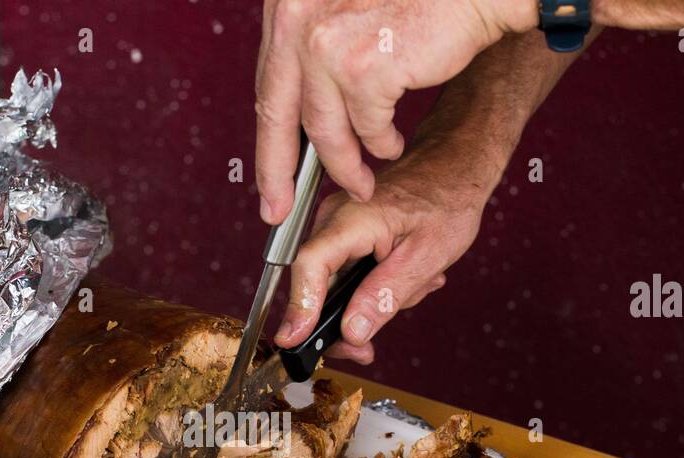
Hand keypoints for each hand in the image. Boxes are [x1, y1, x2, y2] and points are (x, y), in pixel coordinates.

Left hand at [255, 0, 536, 222]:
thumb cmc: (416, 2)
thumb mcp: (343, 13)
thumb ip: (313, 50)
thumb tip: (293, 113)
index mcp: (287, 6)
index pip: (269, 88)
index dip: (268, 141)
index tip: (269, 181)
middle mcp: (297, 21)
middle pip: (279, 114)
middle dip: (279, 173)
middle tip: (279, 211)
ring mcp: (329, 45)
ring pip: (325, 132)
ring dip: (345, 167)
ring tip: (361, 185)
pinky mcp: (365, 69)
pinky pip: (368, 130)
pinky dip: (382, 145)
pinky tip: (392, 145)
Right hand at [273, 139, 491, 364]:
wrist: (455, 165)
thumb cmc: (448, 197)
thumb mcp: (426, 256)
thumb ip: (385, 295)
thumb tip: (352, 331)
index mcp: (351, 219)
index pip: (310, 266)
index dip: (300, 307)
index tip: (294, 341)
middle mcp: (333, 221)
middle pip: (316, 286)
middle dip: (342, 322)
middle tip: (366, 350)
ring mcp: (336, 229)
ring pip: (333, 287)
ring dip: (369, 302)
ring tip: (413, 289)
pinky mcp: (345, 237)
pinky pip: (346, 277)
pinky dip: (373, 288)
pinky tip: (405, 280)